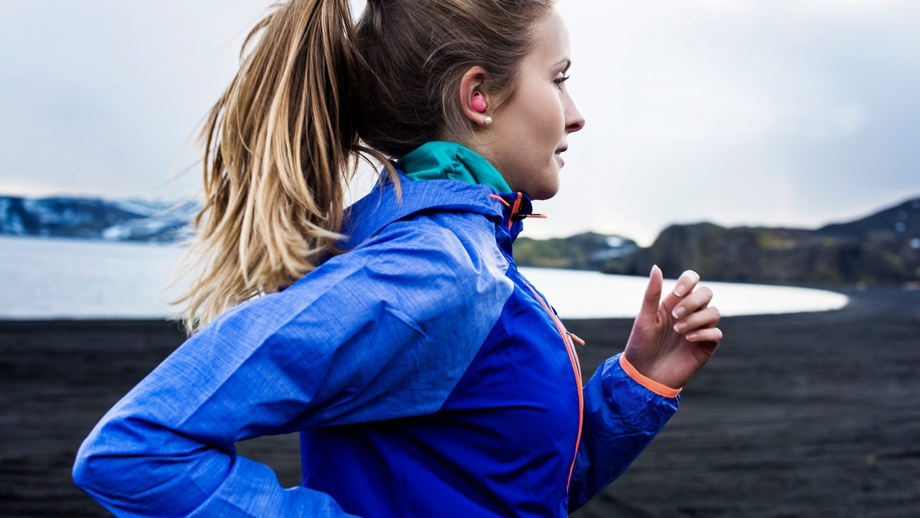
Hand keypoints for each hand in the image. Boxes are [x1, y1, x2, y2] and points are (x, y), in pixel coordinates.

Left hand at [623, 266, 721, 389]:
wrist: (644, 375)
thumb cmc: (641, 345)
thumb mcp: (644, 318)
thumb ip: (651, 294)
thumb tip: (656, 267)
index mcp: (674, 302)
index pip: (692, 279)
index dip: (689, 280)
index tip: (676, 293)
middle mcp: (690, 313)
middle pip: (707, 293)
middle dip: (693, 301)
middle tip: (675, 316)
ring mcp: (699, 329)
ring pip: (715, 312)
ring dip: (697, 319)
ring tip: (678, 331)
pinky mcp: (706, 347)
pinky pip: (716, 333)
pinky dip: (704, 333)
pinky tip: (687, 340)